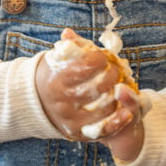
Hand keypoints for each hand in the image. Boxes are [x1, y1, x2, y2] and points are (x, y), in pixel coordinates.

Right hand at [35, 28, 140, 144]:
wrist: (38, 104)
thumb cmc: (54, 76)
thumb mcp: (55, 60)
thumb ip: (67, 47)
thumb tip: (68, 33)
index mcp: (56, 79)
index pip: (86, 66)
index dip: (100, 58)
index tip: (103, 56)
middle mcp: (61, 101)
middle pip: (99, 87)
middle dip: (113, 74)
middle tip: (117, 69)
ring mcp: (70, 119)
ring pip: (103, 108)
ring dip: (119, 96)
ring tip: (122, 85)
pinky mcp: (78, 133)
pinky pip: (102, 129)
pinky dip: (117, 121)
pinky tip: (127, 112)